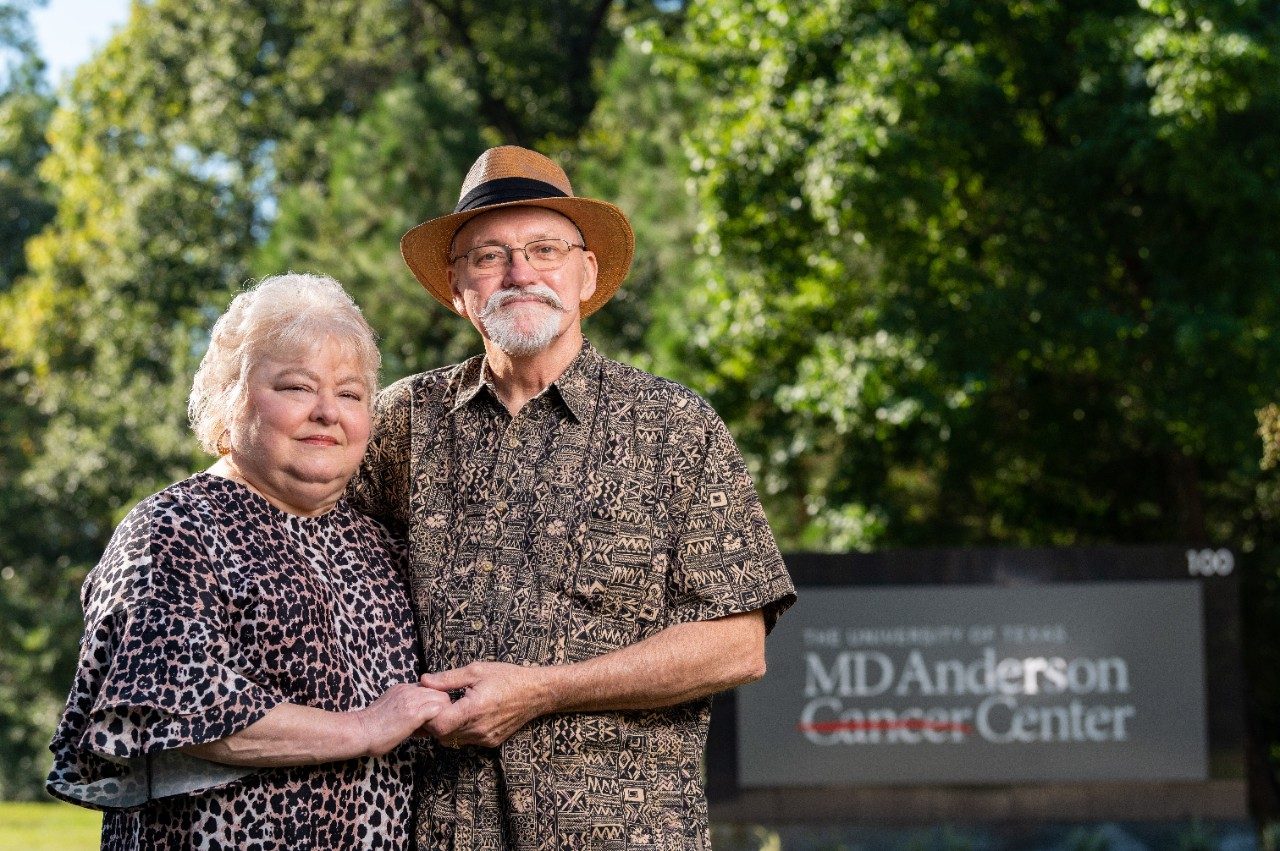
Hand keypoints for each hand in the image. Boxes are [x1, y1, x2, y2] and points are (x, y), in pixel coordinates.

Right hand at [351, 683, 452, 757]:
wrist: (359, 732)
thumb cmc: (371, 727)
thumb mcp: (389, 707)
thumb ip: (404, 706)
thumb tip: (418, 716)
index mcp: (402, 688)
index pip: (429, 688)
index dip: (432, 701)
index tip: (429, 715)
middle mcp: (409, 690)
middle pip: (439, 691)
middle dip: (441, 706)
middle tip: (434, 722)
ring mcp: (412, 700)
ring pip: (441, 699)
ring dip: (441, 713)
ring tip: (433, 727)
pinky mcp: (414, 714)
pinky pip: (438, 711)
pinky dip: (439, 720)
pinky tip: (431, 730)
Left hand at [419, 662, 555, 748]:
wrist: (535, 692)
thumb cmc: (506, 677)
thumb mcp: (476, 670)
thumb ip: (447, 679)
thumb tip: (424, 680)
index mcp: (473, 709)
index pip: (438, 726)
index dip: (429, 716)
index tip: (430, 703)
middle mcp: (478, 729)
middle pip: (442, 735)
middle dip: (435, 721)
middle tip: (439, 704)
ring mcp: (485, 738)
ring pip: (453, 740)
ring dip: (448, 727)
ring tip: (452, 708)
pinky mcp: (490, 742)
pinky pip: (466, 741)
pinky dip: (461, 730)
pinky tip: (467, 715)